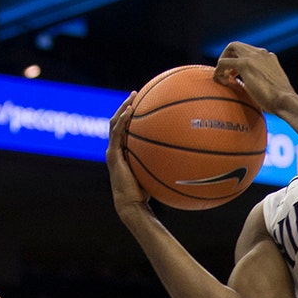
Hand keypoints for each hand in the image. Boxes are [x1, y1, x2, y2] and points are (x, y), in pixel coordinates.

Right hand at [107, 92, 152, 215]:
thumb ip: (162, 161)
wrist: (131, 204)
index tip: (141, 103)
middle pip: (117, 122)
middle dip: (125, 106)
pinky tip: (131, 110)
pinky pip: (117, 133)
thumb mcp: (155, 172)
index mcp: (123, 152)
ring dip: (123, 108)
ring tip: (132, 96)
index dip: (130, 116)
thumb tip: (184, 156)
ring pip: (114, 123)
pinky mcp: (113, 155)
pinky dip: (122, 120)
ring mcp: (113, 151)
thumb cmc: (145, 193)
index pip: (124, 129)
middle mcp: (116, 149)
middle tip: (135, 94)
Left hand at [213, 42, 296, 113]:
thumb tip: (243, 84)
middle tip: (226, 73)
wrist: (286, 101)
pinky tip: (220, 80)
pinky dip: (219, 69)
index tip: (235, 74)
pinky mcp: (245, 64)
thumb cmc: (280, 99)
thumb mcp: (270, 86)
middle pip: (238, 46)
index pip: (249, 52)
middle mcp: (261, 53)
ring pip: (231, 48)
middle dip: (228, 56)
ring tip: (222, 77)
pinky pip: (224, 62)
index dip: (239, 61)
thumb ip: (257, 80)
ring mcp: (253, 57)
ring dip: (223, 61)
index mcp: (269, 57)